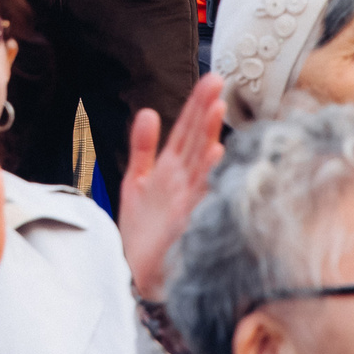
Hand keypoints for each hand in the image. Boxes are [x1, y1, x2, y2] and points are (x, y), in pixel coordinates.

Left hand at [119, 74, 225, 298]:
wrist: (136, 274)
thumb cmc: (142, 232)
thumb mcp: (136, 181)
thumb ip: (142, 147)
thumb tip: (149, 112)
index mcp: (171, 170)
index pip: (186, 130)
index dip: (197, 104)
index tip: (211, 78)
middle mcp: (183, 181)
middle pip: (196, 139)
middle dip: (206, 110)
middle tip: (217, 80)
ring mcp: (187, 200)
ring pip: (201, 161)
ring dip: (209, 135)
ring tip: (216, 107)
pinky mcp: (185, 220)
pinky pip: (198, 193)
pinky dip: (206, 174)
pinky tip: (214, 154)